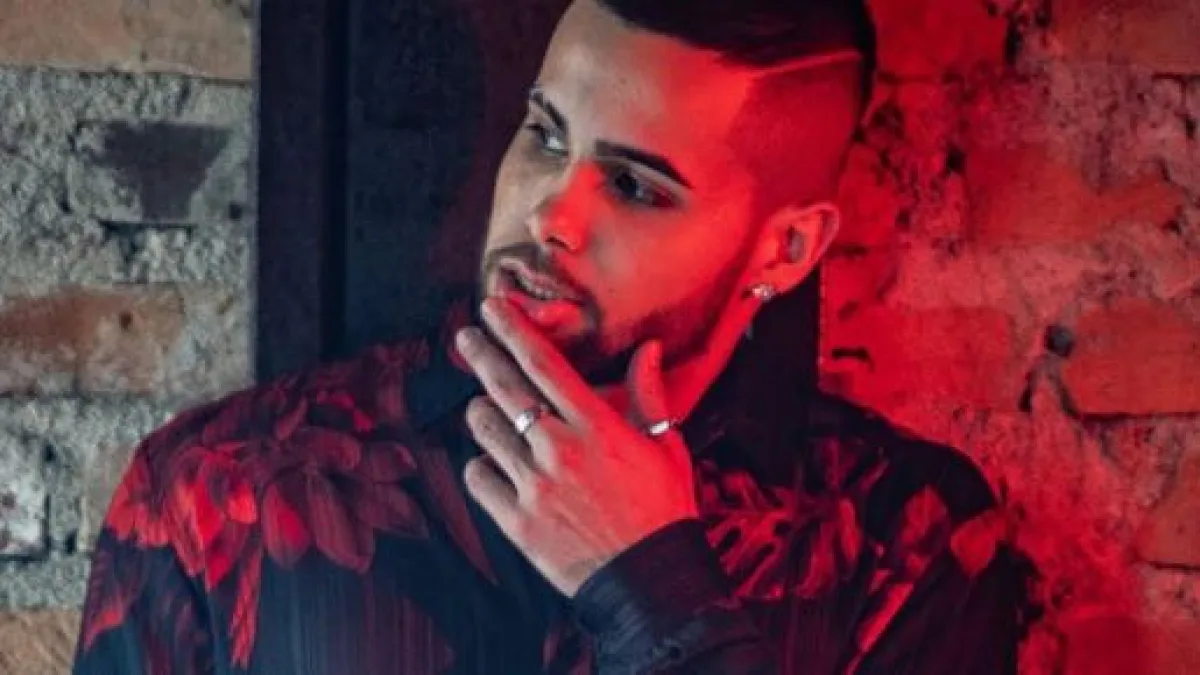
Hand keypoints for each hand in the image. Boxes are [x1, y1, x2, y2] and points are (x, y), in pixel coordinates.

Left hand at [455, 297, 698, 596]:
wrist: (650, 580)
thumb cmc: (662, 509)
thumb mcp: (667, 447)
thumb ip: (649, 394)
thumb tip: (647, 348)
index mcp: (596, 426)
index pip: (543, 363)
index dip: (513, 328)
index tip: (493, 307)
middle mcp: (559, 449)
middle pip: (503, 387)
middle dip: (480, 354)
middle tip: (467, 336)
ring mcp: (534, 486)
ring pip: (484, 429)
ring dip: (481, 412)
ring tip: (486, 409)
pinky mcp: (516, 522)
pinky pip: (478, 478)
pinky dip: (480, 465)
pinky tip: (492, 463)